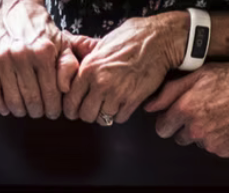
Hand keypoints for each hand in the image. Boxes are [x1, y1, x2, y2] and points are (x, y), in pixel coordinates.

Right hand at [0, 0, 70, 118]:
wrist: (19, 10)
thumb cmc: (42, 31)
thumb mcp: (63, 44)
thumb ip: (68, 66)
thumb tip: (65, 89)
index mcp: (43, 52)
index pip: (50, 93)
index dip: (53, 108)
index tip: (52, 112)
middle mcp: (21, 54)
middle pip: (31, 99)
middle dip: (37, 111)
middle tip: (38, 112)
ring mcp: (2, 57)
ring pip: (12, 99)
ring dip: (19, 110)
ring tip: (24, 110)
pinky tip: (5, 108)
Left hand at [63, 13, 186, 124]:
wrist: (158, 40)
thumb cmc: (131, 38)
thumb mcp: (102, 43)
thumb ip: (86, 55)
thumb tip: (72, 56)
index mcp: (88, 69)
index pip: (70, 100)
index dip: (71, 109)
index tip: (74, 111)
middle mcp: (100, 83)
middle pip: (85, 115)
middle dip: (88, 114)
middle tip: (93, 109)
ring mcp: (117, 93)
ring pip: (103, 119)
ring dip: (105, 114)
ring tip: (109, 104)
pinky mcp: (132, 100)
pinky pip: (119, 118)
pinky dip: (119, 114)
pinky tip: (122, 104)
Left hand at [146, 57, 228, 157]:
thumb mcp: (201, 74)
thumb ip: (170, 91)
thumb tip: (150, 105)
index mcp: (186, 110)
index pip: (162, 128)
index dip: (170, 119)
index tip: (179, 113)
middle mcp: (197, 130)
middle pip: (179, 138)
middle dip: (186, 127)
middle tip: (204, 110)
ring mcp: (212, 144)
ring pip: (198, 143)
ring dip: (204, 132)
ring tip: (221, 113)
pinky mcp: (226, 151)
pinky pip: (215, 148)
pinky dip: (220, 138)